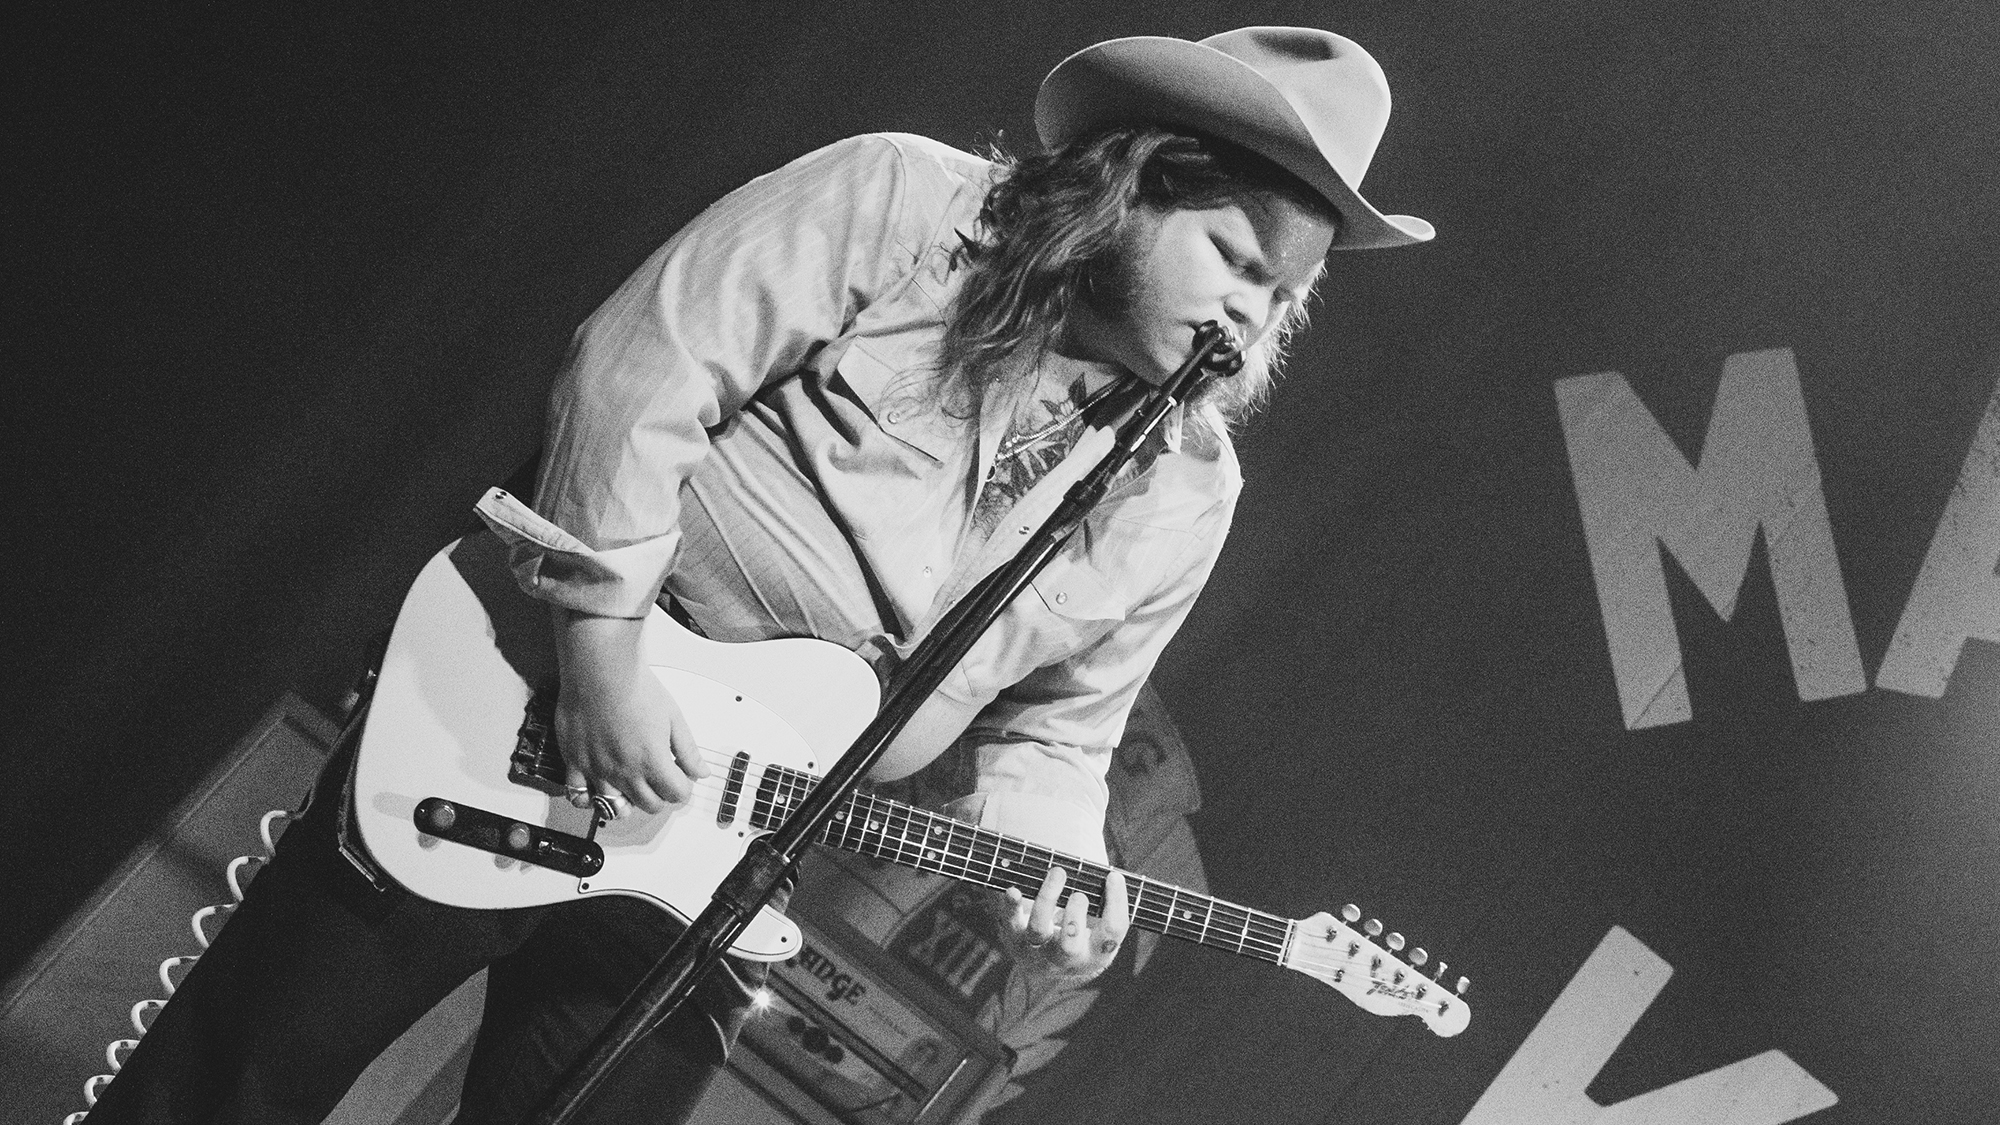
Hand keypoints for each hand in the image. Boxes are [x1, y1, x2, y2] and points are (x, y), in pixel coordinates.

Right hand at [551, 608, 708, 815]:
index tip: (681, 780)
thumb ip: (688, 750)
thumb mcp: (674, 717)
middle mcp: (625, 771)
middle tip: (660, 783)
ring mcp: (598, 769)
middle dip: (661, 797)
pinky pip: (577, 794)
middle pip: (650, 805)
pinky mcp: (575, 761)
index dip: (684, 788)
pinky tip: (596, 791)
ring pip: (615, 807)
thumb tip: (701, 771)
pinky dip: (587, 799)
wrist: (601, 670)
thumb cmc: (635, 687)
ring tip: (632, 789)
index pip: (676, 794)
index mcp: (652, 762)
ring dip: (628, 803)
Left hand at [1004, 866, 1128, 981]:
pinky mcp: (1014, 938)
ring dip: (1047, 899)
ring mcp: (1038, 951)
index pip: (1112, 932)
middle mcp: (1067, 958)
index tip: (1113, 876)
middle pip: (1070, 944)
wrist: (1045, 966)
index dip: (1116, 904)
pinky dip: (1011, 906)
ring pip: (1038, 930)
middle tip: (1079, 895)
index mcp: (1096, 954)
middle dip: (1075, 917)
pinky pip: (1010, 922)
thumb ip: (1105, 905)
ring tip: (1058, 873)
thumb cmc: (1080, 934)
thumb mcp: (1099, 930)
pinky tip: (1013, 890)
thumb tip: (1109, 872)